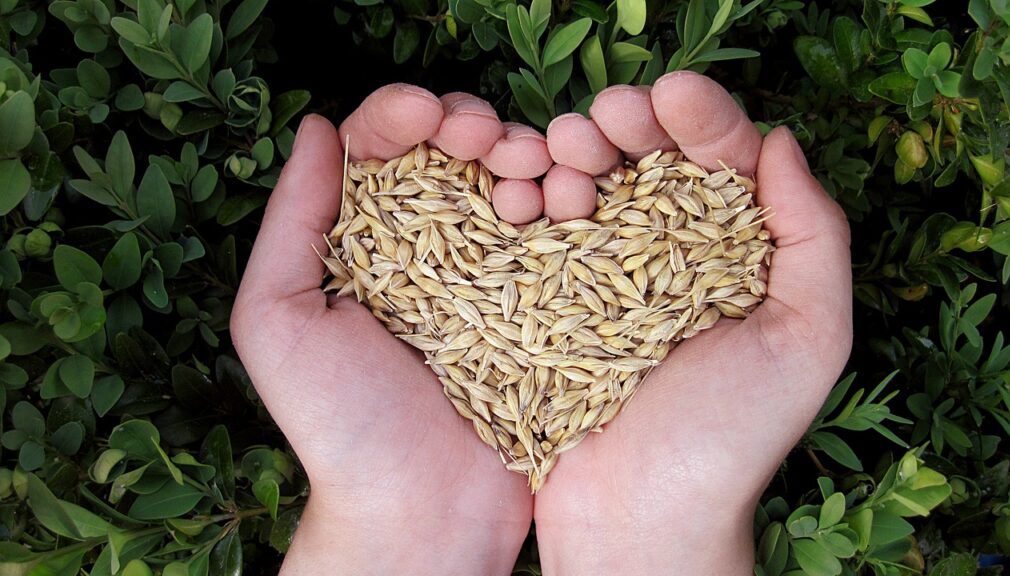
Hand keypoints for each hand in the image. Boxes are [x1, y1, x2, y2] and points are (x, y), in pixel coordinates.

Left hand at [230, 115, 532, 574]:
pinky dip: (567, 203)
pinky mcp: (546, 308)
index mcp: (367, 244)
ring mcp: (495, 278)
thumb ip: (291, 222)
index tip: (426, 114)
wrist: (420, 512)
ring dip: (526, 155)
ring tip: (531, 166)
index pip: (385, 152)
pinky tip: (568, 197)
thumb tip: (318, 127)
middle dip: (473, 127)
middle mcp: (432, 251)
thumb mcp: (279, 318)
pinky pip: (561, 239)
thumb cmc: (338, 423)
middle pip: (456, 158)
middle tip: (488, 137)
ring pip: (514, 186)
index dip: (403, 115)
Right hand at [531, 73, 853, 573]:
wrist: (640, 520)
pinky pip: (531, 236)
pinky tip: (521, 191)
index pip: (720, 163)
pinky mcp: (542, 303)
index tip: (669, 93)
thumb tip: (782, 142)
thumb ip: (816, 239)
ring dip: (570, 155)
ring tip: (560, 153)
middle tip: (601, 117)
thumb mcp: (807, 340)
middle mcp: (664, 257)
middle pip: (645, 163)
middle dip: (625, 125)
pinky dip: (524, 201)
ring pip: (585, 188)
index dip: (699, 118)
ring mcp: (596, 278)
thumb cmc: (731, 439)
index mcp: (732, 256)